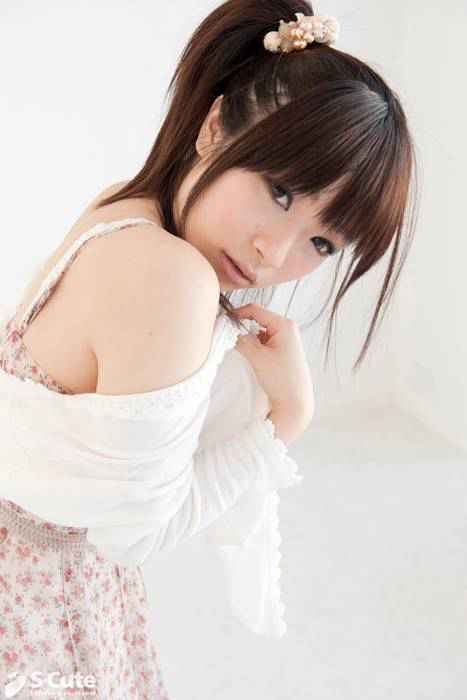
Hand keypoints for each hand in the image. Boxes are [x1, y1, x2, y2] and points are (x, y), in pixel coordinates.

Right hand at [233, 303, 313, 423]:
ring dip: (250, 342)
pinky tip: (254, 362)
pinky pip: (263, 344)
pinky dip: (256, 350)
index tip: (223, 320)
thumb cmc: (281, 379)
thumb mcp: (257, 357)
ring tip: (247, 356)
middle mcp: (287, 329)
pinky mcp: (283, 352)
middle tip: (232, 341)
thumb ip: (241, 340)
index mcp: (284, 325)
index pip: (255, 310)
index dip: (237, 313)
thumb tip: (230, 330)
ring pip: (259, 334)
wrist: (295, 403)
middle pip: (257, 321)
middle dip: (244, 330)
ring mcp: (286, 341)